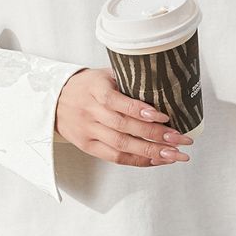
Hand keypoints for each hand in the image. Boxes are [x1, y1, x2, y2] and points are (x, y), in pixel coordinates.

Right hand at [56, 67, 193, 167]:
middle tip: (180, 139)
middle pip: (123, 127)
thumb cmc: (87, 85)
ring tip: (175, 155)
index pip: (117, 102)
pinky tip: (157, 160)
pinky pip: (115, 157)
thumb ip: (128, 79)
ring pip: (121, 146)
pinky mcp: (87, 146)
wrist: (54, 100)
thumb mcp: (104, 74)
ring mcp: (87, 131)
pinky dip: (138, 160)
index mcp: (95, 89)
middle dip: (155, 135)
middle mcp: (90, 111)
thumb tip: (164, 85)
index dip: (140, 110)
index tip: (163, 116)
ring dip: (151, 152)